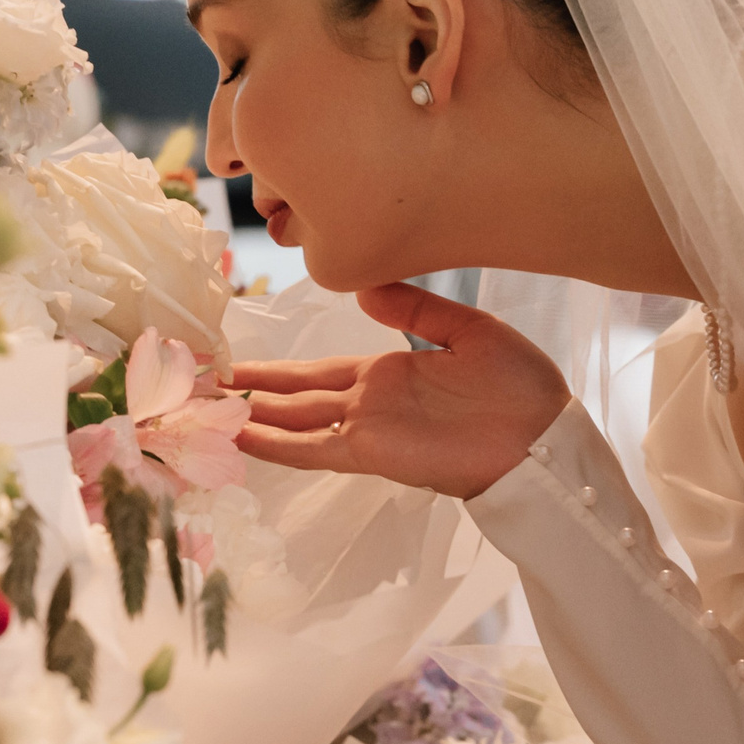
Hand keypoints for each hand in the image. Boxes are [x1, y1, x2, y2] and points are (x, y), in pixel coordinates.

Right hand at [233, 282, 571, 498]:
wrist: (546, 438)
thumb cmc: (521, 388)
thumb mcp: (469, 331)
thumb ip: (416, 310)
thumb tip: (363, 290)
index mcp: (387, 373)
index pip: (316, 371)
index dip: (275, 369)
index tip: (236, 361)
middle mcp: (367, 402)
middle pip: (292, 395)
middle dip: (248, 391)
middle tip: (197, 384)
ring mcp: (365, 429)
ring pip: (293, 421)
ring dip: (248, 417)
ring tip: (200, 410)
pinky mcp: (371, 452)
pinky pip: (312, 448)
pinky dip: (275, 445)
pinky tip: (239, 438)